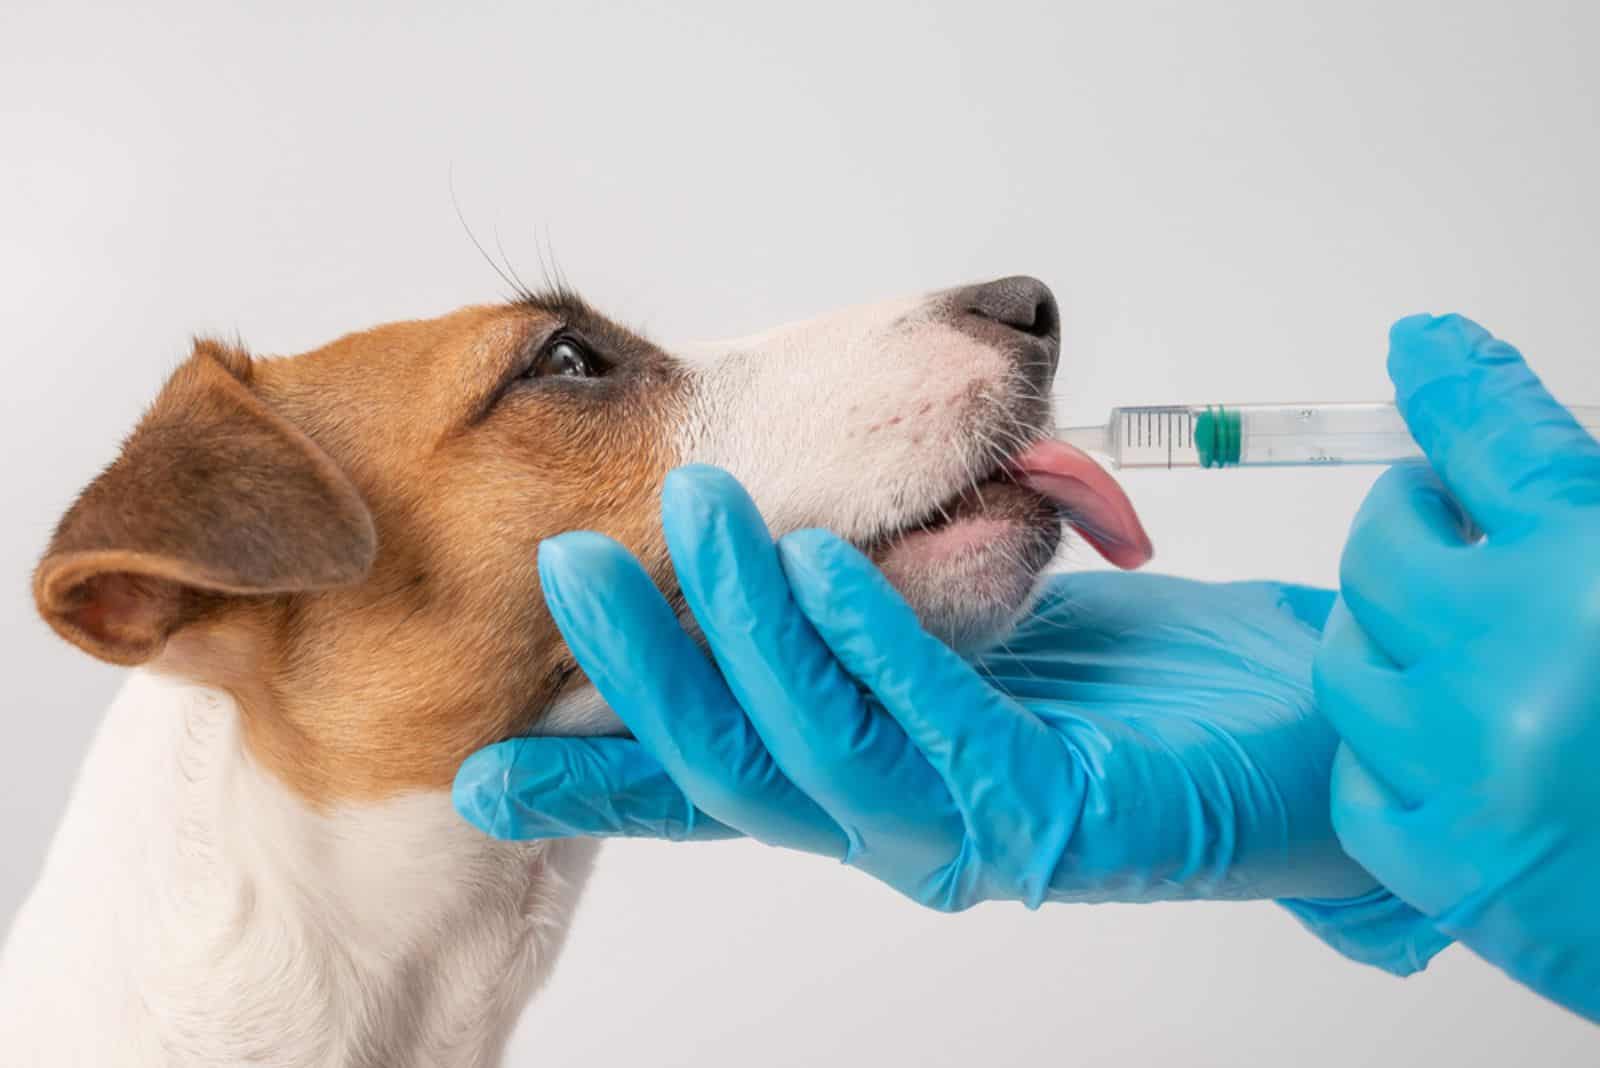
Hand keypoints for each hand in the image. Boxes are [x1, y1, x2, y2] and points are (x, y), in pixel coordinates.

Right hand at [457, 467, 1385, 916]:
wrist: (1303, 741)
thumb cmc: (1126, 688)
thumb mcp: (963, 634)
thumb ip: (863, 613)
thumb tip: (770, 533)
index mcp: (855, 786)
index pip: (698, 779)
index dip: (587, 775)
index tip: (477, 761)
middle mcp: (887, 825)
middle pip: (727, 762)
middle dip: (639, 665)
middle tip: (567, 564)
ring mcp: (960, 830)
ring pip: (810, 742)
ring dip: (742, 628)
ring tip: (700, 516)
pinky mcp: (1046, 814)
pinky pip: (936, 722)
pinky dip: (869, 638)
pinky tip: (826, 566)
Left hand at [1316, 314, 1599, 1019]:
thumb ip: (1583, 522)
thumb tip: (1501, 466)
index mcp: (1598, 583)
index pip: (1499, 441)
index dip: (1455, 385)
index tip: (1421, 347)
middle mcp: (1518, 665)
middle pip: (1386, 544)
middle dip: (1409, 519)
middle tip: (1440, 520)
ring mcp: (1464, 771)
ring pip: (1347, 655)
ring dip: (1385, 632)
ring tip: (1445, 635)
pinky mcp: (1437, 865)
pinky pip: (1356, 772)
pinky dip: (1389, 750)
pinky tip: (1443, 744)